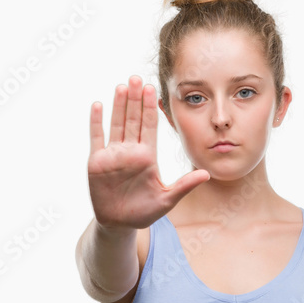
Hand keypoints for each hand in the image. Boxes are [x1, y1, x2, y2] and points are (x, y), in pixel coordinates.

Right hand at [87, 75, 208, 229]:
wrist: (120, 224)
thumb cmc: (145, 212)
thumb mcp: (168, 199)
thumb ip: (185, 185)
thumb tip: (207, 174)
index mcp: (147, 156)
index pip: (150, 127)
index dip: (150, 108)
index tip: (154, 90)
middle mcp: (130, 151)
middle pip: (132, 119)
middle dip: (135, 99)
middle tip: (137, 78)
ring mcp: (113, 155)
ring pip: (116, 124)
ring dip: (118, 105)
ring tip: (122, 85)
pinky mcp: (97, 162)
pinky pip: (97, 138)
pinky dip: (96, 123)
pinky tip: (98, 105)